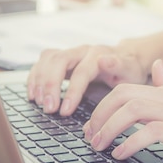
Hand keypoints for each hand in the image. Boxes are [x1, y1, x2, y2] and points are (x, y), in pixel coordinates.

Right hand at [26, 44, 146, 115]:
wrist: (126, 59)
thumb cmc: (128, 69)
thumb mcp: (130, 70)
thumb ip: (118, 65)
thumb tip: (104, 60)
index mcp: (97, 54)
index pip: (80, 71)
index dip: (71, 91)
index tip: (65, 111)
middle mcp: (81, 51)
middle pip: (58, 61)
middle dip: (50, 85)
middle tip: (48, 109)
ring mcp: (70, 53)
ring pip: (47, 59)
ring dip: (39, 81)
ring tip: (38, 102)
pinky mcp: (61, 59)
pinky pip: (42, 63)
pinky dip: (34, 78)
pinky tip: (33, 94)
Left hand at [83, 60, 162, 161]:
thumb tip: (156, 67)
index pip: (127, 88)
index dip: (104, 104)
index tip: (94, 123)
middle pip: (122, 95)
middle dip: (98, 114)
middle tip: (89, 136)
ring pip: (132, 110)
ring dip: (108, 128)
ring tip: (98, 146)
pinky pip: (151, 133)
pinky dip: (130, 143)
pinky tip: (121, 155)